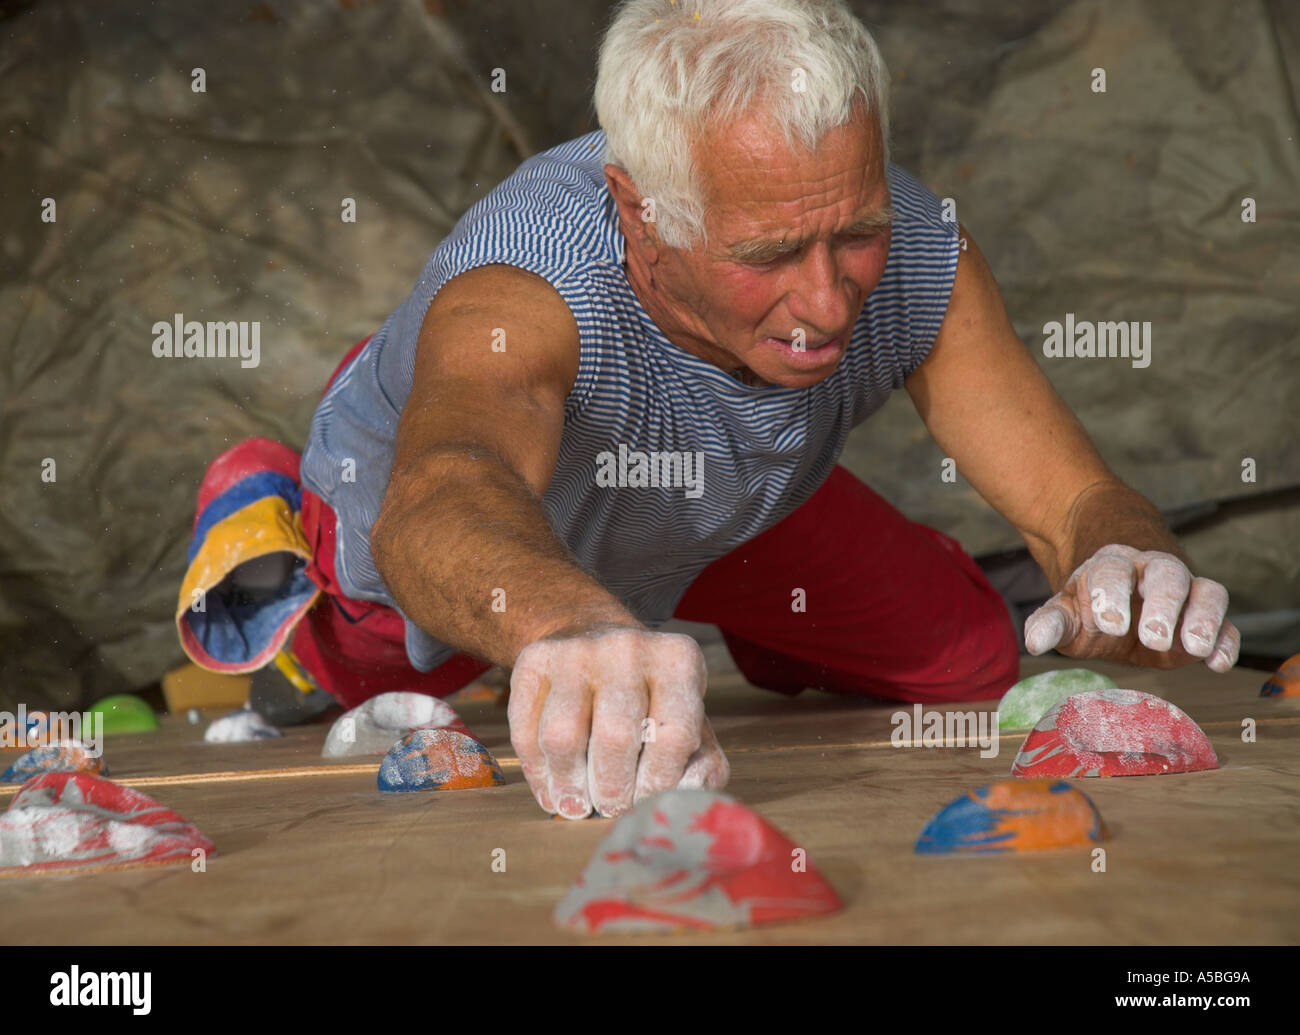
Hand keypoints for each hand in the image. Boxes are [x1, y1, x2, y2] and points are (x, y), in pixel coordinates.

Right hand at [508, 626, 728, 819]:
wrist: (596, 637)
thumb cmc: (652, 699)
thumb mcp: (691, 721)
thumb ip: (701, 764)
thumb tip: (684, 795)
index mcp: (677, 660)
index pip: (672, 734)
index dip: (659, 782)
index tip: (646, 802)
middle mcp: (627, 647)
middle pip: (615, 737)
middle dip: (612, 790)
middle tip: (610, 810)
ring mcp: (575, 650)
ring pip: (562, 736)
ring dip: (569, 785)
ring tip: (577, 806)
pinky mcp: (533, 660)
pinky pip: (525, 730)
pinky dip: (537, 772)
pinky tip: (551, 788)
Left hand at [1024, 545, 1239, 670]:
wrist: (1117, 603)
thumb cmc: (1089, 608)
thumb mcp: (1065, 614)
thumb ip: (1050, 624)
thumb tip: (1034, 642)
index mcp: (1111, 566)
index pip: (1113, 570)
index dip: (1112, 594)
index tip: (1110, 624)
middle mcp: (1153, 572)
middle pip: (1167, 575)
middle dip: (1162, 604)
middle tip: (1153, 637)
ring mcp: (1185, 593)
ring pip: (1206, 591)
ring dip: (1204, 618)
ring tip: (1194, 647)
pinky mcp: (1204, 619)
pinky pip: (1227, 622)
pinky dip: (1226, 640)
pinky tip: (1218, 663)